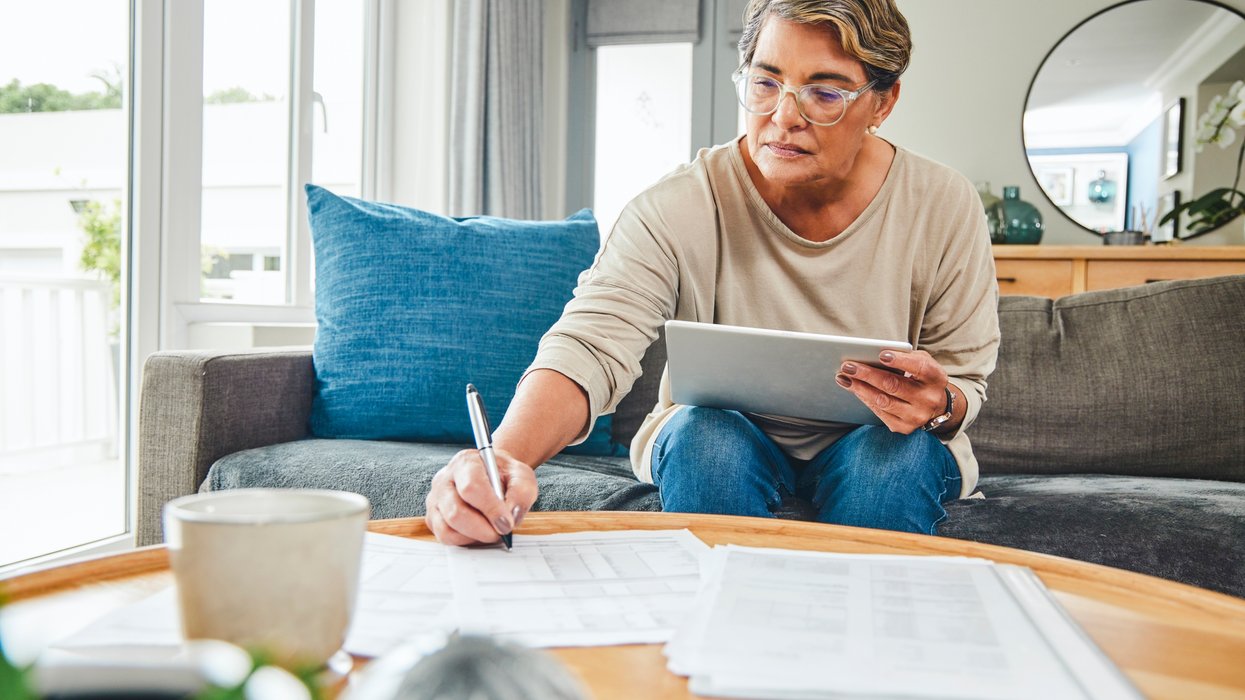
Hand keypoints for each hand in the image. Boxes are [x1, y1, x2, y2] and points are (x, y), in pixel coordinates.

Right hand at [425, 447, 538, 545]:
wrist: (493, 475)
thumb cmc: (504, 476)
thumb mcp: (521, 476)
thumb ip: (522, 493)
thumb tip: (511, 516)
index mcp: (465, 463)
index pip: (472, 487)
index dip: (490, 509)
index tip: (507, 522)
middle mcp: (444, 480)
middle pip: (455, 512)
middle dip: (483, 529)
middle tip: (502, 531)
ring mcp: (435, 499)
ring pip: (447, 529)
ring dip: (474, 537)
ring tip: (491, 530)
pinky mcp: (433, 517)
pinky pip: (445, 537)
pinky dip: (465, 540)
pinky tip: (479, 532)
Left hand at [835, 349, 953, 434]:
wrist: (936, 405)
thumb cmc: (922, 376)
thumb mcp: (922, 362)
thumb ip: (905, 356)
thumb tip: (873, 354)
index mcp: (936, 378)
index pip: (919, 367)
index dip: (900, 361)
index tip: (881, 354)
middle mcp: (929, 399)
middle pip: (893, 385)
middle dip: (867, 374)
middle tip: (848, 366)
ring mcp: (917, 416)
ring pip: (883, 401)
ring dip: (860, 388)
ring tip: (844, 377)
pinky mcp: (904, 427)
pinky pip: (880, 412)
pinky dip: (865, 399)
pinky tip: (854, 389)